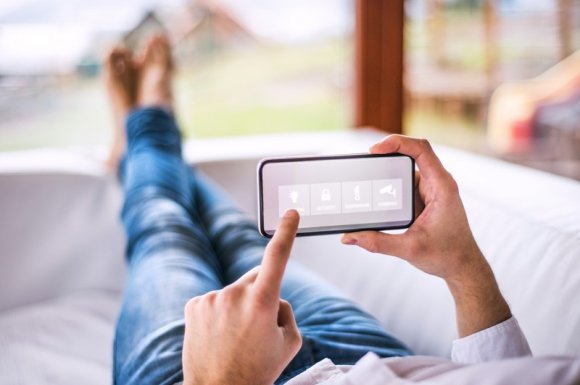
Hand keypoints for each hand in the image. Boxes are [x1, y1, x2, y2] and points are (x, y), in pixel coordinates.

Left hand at [182, 210, 301, 384]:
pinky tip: (219, 334)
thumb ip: (287, 310)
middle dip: (262, 291)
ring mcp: (211, 298)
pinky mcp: (194, 304)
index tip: (290, 212)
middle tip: (259, 325)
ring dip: (239, 305)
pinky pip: (216, 299)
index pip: (277, 257)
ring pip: (235, 291)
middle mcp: (235, 294)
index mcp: (263, 302)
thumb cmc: (258, 370)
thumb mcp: (290, 342)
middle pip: (257, 277)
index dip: (286, 233)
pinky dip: (220, 311)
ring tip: (236, 337)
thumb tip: (274, 295)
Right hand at [341, 135, 510, 335]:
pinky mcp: (423, 198)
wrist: (463, 267)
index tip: (374, 150)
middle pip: (409, 155)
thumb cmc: (446, 256)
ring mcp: (430, 190)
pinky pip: (404, 184)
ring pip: (404, 171)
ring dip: (386, 175)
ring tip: (365, 182)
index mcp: (442, 187)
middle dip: (385, 157)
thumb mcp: (409, 249)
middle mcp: (437, 183)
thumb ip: (377, 242)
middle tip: (363, 165)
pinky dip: (388, 187)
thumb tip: (349, 237)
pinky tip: (375, 196)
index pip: (421, 150)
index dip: (397, 142)